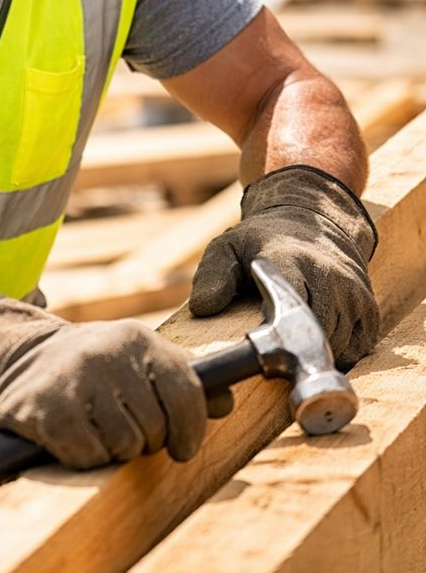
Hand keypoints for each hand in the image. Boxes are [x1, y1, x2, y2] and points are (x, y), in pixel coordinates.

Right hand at [0, 298, 207, 467]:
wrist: (18, 358)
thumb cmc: (92, 368)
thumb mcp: (137, 360)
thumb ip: (181, 380)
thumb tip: (227, 404)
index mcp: (139, 339)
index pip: (187, 392)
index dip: (191, 429)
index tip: (182, 447)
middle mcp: (110, 354)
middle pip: (155, 427)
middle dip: (144, 440)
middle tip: (124, 430)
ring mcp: (77, 380)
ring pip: (124, 445)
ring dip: (113, 450)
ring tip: (98, 431)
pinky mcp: (47, 409)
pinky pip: (88, 456)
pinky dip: (83, 457)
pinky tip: (72, 438)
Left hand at [189, 164, 379, 370]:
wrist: (312, 217)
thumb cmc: (262, 241)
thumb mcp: (227, 247)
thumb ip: (211, 275)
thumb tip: (203, 309)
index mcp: (289, 261)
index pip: (293, 304)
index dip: (281, 334)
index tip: (268, 348)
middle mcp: (326, 274)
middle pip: (316, 334)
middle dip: (295, 352)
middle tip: (277, 355)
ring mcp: (351, 289)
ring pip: (339, 343)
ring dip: (317, 352)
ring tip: (296, 343)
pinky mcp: (368, 303)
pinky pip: (360, 345)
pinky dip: (342, 351)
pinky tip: (321, 339)